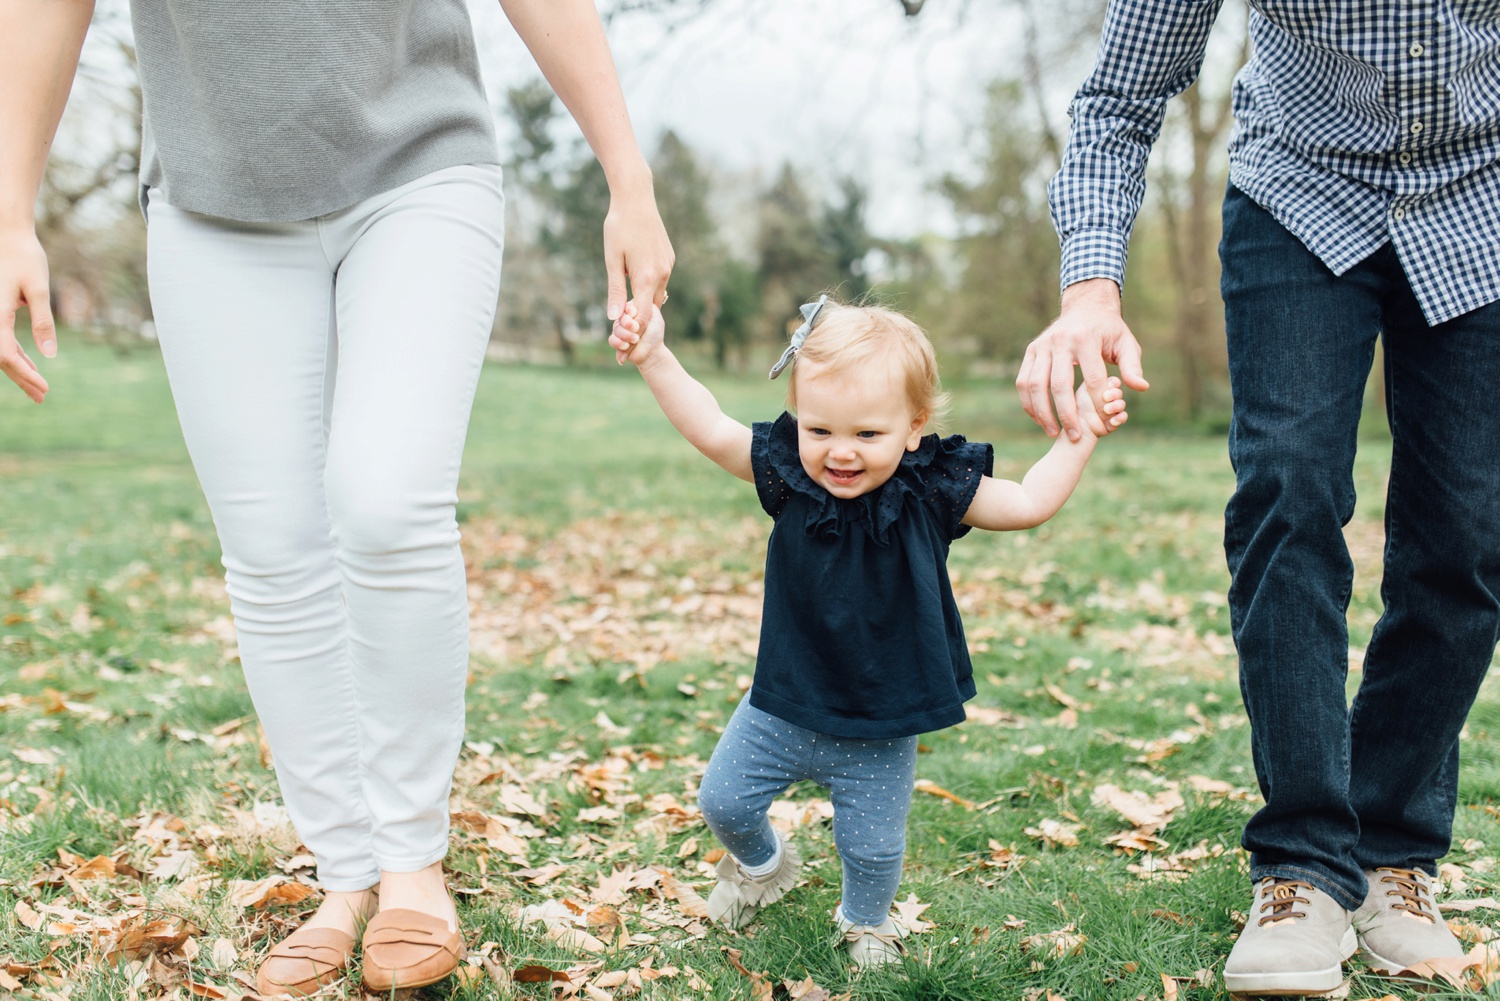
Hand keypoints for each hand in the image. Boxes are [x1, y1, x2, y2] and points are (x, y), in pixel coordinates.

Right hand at [0, 226, 55, 402]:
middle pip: (0, 356)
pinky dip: (15, 352)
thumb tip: (48, 353)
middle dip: (21, 377)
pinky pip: (1, 337)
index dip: (24, 373)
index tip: (43, 388)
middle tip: (41, 397)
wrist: (8, 232)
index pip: (6, 353)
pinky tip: (31, 363)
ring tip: (38, 389)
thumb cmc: (24, 257)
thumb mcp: (40, 289)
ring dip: (18, 368)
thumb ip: (43, 321)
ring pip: (0, 349)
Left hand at [602, 176, 673, 325]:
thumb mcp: (612, 260)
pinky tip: (636, 278)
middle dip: (638, 317)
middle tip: (621, 324)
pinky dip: (649, 286)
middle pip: (653, 308)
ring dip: (644, 300)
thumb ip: (615, 290)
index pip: (644, 316)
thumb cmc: (618, 227)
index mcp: (647, 277)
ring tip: (627, 301)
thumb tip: (613, 318)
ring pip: (658, 294)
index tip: (622, 339)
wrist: (636, 198)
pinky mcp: (669, 258)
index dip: (633, 330)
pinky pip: (661, 280)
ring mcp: (668, 265)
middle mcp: (662, 273)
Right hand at [608, 298, 664, 365]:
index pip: (626, 305)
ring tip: (636, 340)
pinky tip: (626, 346)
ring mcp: (620, 329)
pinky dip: (618, 343)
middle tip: (636, 329)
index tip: (634, 314)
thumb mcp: (655, 317)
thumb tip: (632, 306)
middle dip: (627, 323)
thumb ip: (645, 308)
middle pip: (619, 317)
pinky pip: (612, 339)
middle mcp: (625, 318)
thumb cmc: (655, 333)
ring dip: (625, 335)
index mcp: (634, 309)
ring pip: (616, 328)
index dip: (629, 310)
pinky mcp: (617, 340)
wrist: (653, 352)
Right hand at [1017, 278, 1147, 441]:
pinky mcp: (1031, 350)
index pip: (1091, 378)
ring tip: (1052, 432)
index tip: (1101, 420)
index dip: (1097, 402)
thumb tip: (1140, 387)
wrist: (1085, 306)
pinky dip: (1029, 402)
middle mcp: (1061, 341)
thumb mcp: (1126, 344)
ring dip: (1041, 412)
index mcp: (1086, 339)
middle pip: (1059, 385)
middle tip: (1074, 436)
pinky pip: (1024, 381)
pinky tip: (1039, 418)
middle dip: (1066, 414)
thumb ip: (1132, 367)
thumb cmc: (1109, 330)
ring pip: (1035, 384)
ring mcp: (1042, 345)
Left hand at [1074, 376, 1127, 440]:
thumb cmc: (1074, 407)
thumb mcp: (1083, 393)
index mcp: (1100, 388)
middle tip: (1105, 397)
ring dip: (1116, 406)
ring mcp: (1111, 410)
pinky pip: (1122, 417)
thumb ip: (1094, 384)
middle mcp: (1107, 398)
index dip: (1113, 383)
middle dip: (1115, 394)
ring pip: (1121, 404)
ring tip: (1106, 410)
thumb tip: (1108, 380)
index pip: (1112, 382)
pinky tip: (1112, 421)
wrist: (1074, 428)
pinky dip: (1120, 418)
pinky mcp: (1114, 421)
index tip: (1109, 385)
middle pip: (1118, 392)